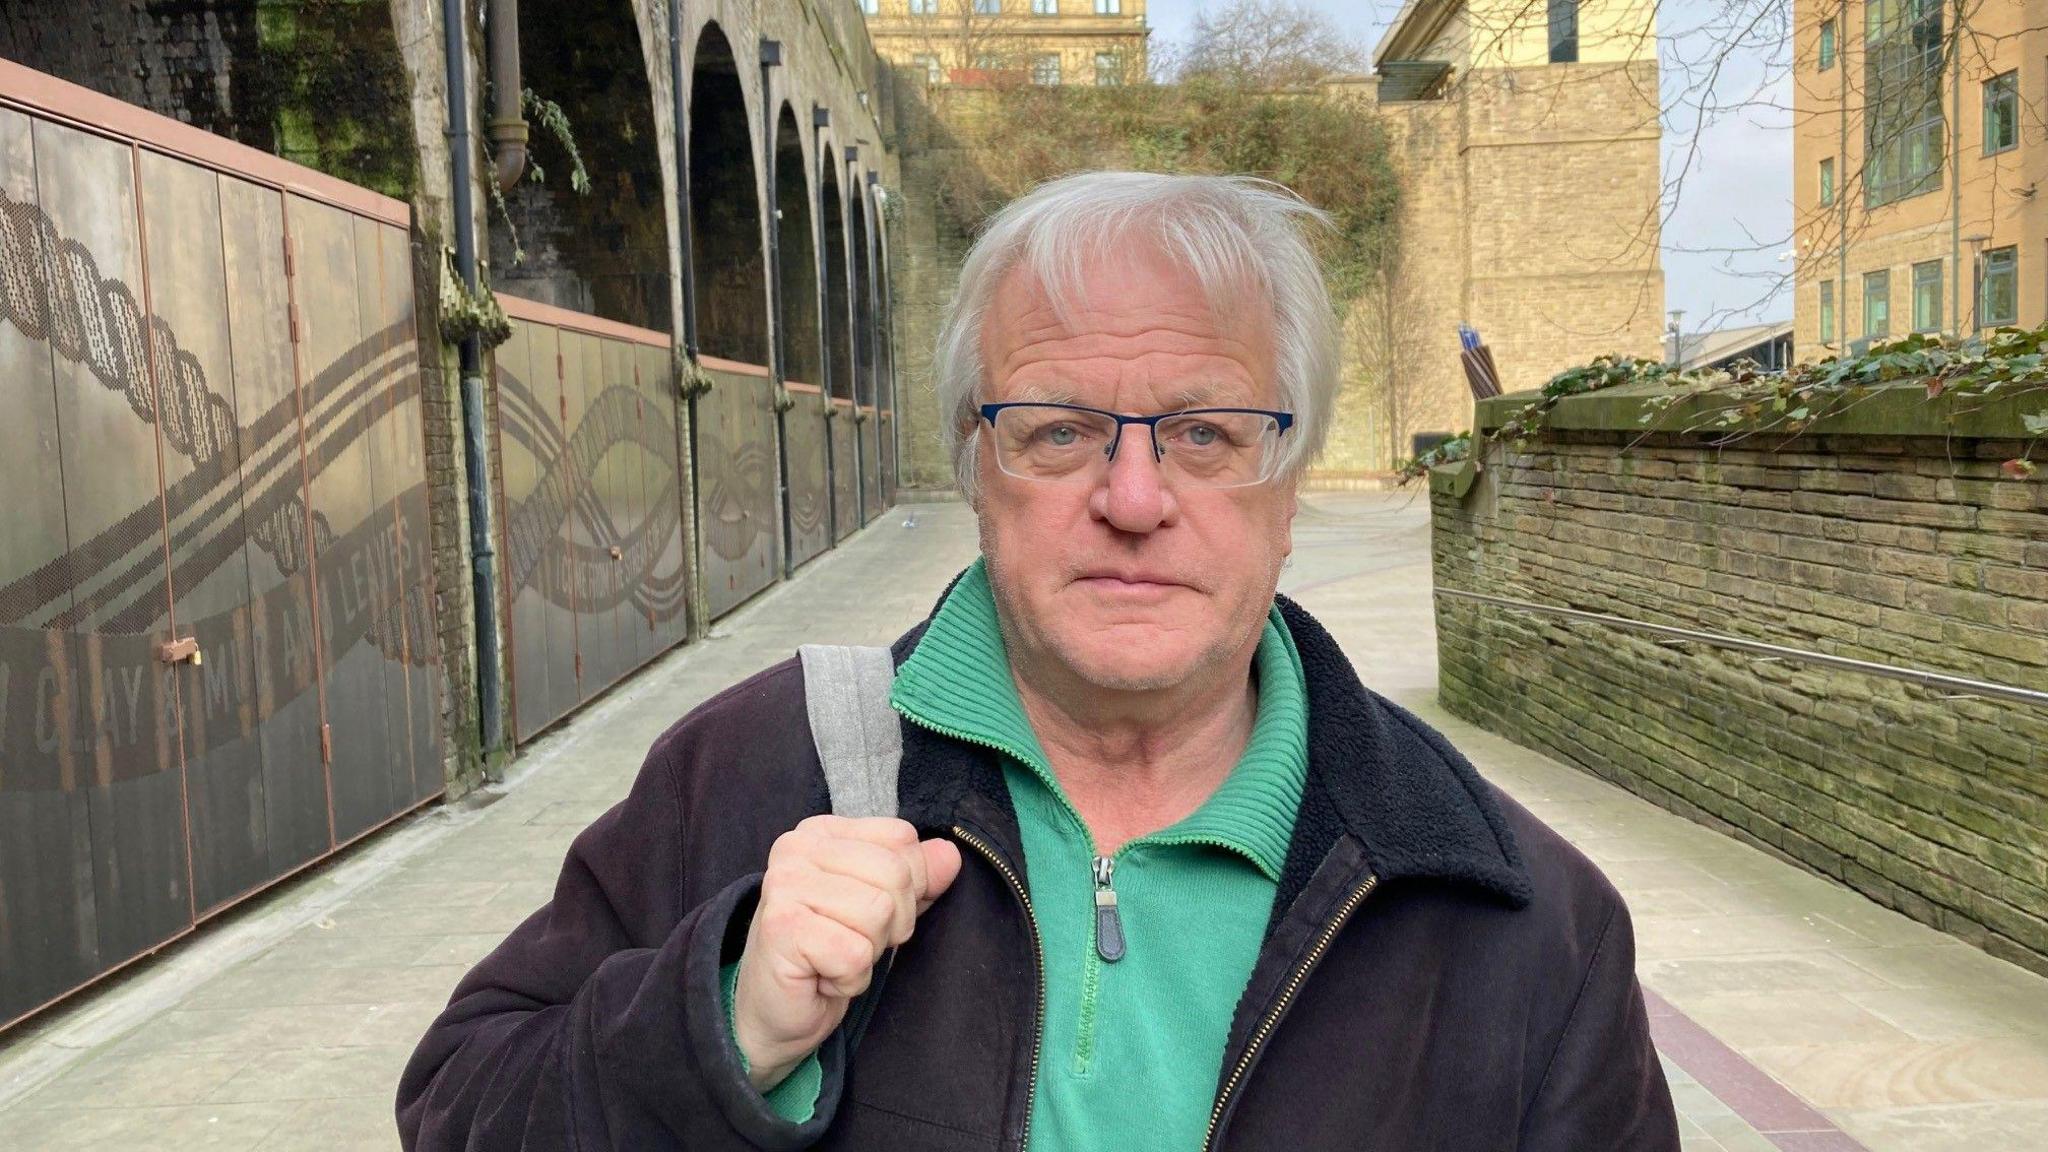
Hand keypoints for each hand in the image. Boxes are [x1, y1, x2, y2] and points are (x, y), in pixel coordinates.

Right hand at [732, 816, 961, 1090]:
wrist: (773, 1013)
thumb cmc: (826, 955)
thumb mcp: (882, 908)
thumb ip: (917, 878)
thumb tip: (949, 855)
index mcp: (821, 832)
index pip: (901, 839)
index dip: (908, 886)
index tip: (870, 914)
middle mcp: (796, 848)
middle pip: (896, 875)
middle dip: (891, 925)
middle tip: (851, 943)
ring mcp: (784, 885)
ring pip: (879, 912)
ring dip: (868, 952)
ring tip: (834, 958)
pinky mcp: (782, 928)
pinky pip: (855, 953)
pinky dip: (850, 978)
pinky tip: (822, 977)